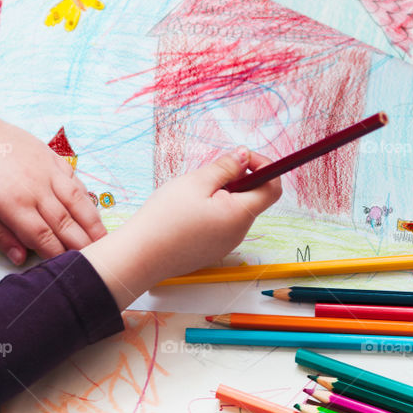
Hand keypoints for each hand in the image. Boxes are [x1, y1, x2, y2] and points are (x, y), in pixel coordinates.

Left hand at [0, 87, 105, 262]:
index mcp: (14, 205)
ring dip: (92, 222)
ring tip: (105, 238)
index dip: (59, 255)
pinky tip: (91, 208)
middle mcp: (36, 189)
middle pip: (66, 222)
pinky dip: (85, 195)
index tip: (69, 268)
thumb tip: (20, 258)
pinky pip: (73, 179)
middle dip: (83, 244)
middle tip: (98, 260)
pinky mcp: (49, 156)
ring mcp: (46, 170)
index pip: (44, 237)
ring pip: (77, 200)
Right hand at [83, 147, 280, 309]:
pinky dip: (211, 210)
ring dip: (221, 194)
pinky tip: (186, 211)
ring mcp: (225, 244)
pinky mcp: (211, 249)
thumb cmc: (165, 219)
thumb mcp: (196, 182)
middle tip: (207, 175)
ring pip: (233, 209)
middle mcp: (238, 232)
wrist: (140, 256)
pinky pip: (220, 223)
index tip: (243, 157)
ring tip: (191, 195)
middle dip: (236, 179)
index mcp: (240, 215)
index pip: (272, 188)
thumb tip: (245, 156)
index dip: (264, 167)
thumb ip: (226, 167)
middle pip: (252, 198)